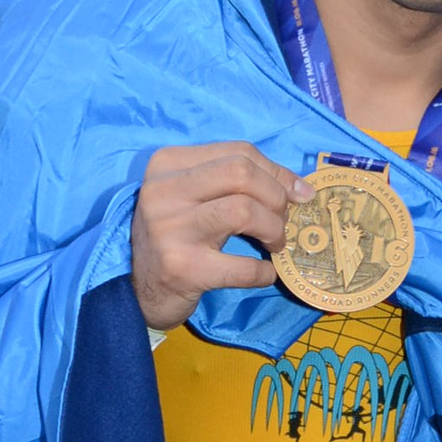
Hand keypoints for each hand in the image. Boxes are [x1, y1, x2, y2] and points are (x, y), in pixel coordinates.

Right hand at [131, 142, 297, 330]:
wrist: (140, 288)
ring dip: (273, 230)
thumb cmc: (176, 236)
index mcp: (168, 164)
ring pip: (243, 211)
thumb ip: (237, 182)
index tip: (296, 194)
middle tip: (282, 221)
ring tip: (274, 244)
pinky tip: (265, 273)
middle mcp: (164, 191)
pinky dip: (264, 271)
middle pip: (242, 174)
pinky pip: (242, 266)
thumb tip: (301, 189)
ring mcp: (170, 229)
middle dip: (276, 197)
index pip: (238, 152)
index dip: (276, 172)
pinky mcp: (182, 269)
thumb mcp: (194, 197)